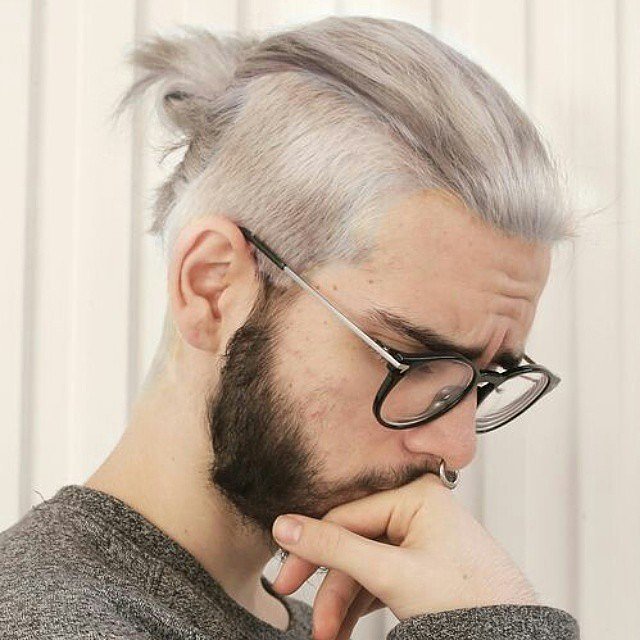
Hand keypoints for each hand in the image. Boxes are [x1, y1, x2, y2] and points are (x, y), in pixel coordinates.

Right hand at [270, 472, 538, 639]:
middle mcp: (415, 509)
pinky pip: (379, 577)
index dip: (312, 550)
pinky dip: (361, 605)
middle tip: (312, 620)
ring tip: (330, 635)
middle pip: (353, 544)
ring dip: (343, 603)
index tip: (284, 578)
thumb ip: (334, 548)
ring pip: (364, 565)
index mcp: (414, 495)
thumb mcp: (391, 573)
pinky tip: (346, 627)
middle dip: (332, 589)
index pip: (345, 516)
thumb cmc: (469, 602)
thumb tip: (286, 526)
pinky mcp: (420, 564)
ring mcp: (418, 538)